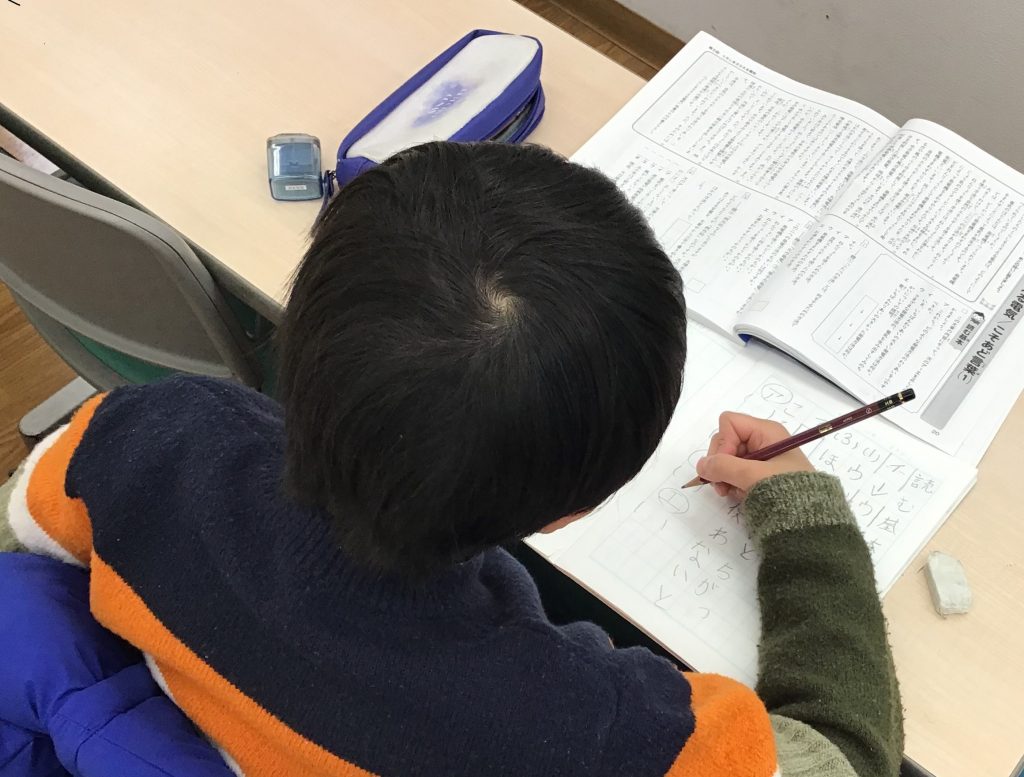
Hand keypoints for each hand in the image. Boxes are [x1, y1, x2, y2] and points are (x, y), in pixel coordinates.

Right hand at [697, 412, 813, 499]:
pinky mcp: (758, 474)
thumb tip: (701, 466)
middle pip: (725, 441)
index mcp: (766, 431)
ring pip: (727, 459)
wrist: (811, 519)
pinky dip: (732, 483)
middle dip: (720, 463)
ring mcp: (760, 458)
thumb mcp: (753, 475)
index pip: (729, 423)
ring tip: (731, 493)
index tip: (727, 466)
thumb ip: (723, 467)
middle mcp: (762, 440)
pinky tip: (740, 495)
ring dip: (724, 476)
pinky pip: (735, 472)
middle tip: (723, 486)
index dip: (723, 443)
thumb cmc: (787, 490)